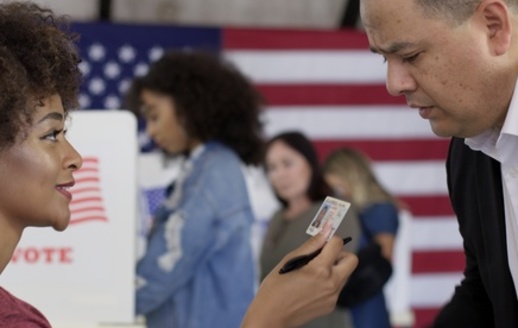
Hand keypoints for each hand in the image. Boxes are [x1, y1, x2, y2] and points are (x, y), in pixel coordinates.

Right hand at [241, 232, 357, 327]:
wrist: (271, 316)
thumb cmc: (275, 288)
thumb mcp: (290, 260)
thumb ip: (310, 245)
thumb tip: (324, 232)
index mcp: (320, 270)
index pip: (338, 244)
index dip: (330, 238)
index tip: (323, 239)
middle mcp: (331, 283)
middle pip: (352, 260)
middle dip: (340, 253)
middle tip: (324, 255)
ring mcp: (333, 296)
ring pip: (345, 274)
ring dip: (334, 268)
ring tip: (313, 272)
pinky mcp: (331, 305)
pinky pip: (336, 287)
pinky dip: (328, 282)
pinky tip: (311, 286)